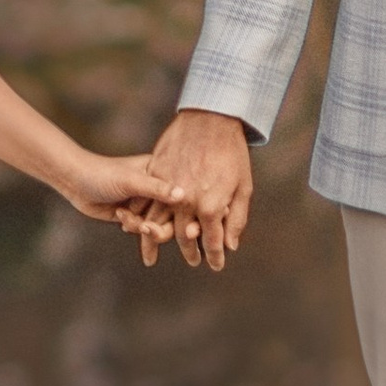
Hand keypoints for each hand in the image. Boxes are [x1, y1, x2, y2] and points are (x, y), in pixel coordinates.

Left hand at [52, 148, 182, 229]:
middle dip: (162, 226)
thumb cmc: (103, 174)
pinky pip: (144, 229)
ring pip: (159, 225)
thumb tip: (183, 195)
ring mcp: (147, 201)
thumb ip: (157, 188)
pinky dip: (134, 227)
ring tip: (127, 222)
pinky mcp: (135, 214)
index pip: (183, 195)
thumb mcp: (131, 181)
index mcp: (163, 172)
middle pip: (174, 214)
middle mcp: (158, 187)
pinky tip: (119, 216)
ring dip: (144, 227)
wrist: (75, 182)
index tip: (192, 230)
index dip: (187, 212)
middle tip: (146, 228)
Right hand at [133, 108, 254, 272]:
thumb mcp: (243, 187)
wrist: (211, 118)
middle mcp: (186, 201)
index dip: (214, 256)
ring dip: (155, 241)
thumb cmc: (232, 152)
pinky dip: (142, 216)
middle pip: (183, 237)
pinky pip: (146, 200)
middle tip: (194, 260)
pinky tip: (141, 225)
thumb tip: (230, 245)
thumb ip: (236, 219)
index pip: (211, 242)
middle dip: (190, 252)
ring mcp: (168, 186)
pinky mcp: (155, 172)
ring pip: (156, 223)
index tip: (215, 266)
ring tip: (152, 256)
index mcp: (210, 207)